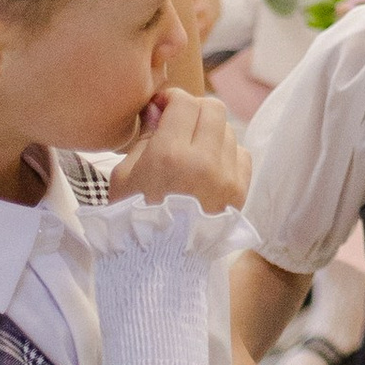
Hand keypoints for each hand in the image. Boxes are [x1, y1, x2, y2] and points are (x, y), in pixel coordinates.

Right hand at [112, 87, 249, 215]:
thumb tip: (159, 110)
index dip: (172, 99)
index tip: (162, 109)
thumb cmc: (132, 221)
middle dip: (194, 110)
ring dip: (210, 132)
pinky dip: (226, 154)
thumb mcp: (123, 177)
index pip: (185, 102)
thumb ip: (144, 137)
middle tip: (179, 125)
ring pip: (228, 130)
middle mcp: (205, 162)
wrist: (159, 264)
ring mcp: (227, 178)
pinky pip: (241, 154)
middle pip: (213, 108)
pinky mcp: (241, 192)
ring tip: (192, 151)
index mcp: (171, 156)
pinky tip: (208, 168)